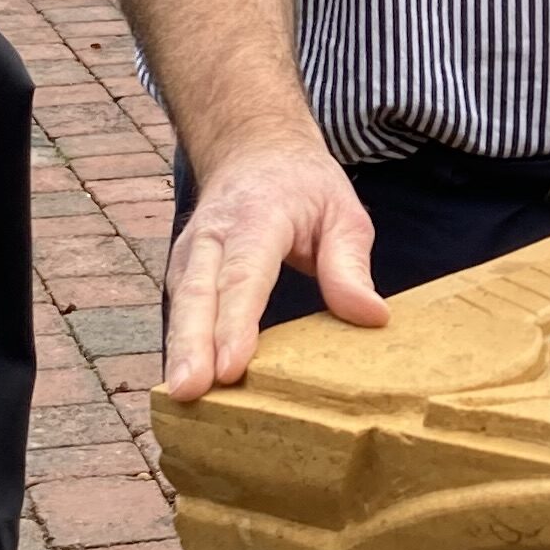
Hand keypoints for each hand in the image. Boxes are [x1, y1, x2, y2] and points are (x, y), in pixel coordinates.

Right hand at [159, 131, 384, 400]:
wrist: (255, 151)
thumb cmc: (304, 188)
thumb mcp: (343, 212)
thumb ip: (350, 264)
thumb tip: (371, 316)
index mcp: (257, 216)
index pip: (244, 274)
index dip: (236, 322)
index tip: (232, 367)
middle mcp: (214, 234)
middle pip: (199, 293)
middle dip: (191, 346)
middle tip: (189, 392)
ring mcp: (191, 253)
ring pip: (182, 305)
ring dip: (178, 351)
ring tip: (180, 397)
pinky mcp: (184, 273)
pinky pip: (181, 312)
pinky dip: (180, 348)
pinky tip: (184, 387)